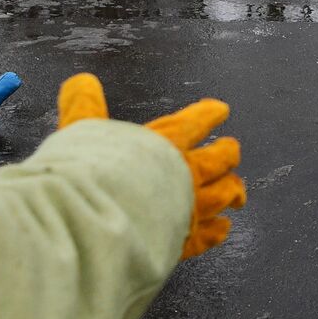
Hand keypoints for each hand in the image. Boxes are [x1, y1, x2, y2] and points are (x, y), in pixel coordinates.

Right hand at [58, 73, 243, 259]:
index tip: (221, 110)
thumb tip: (79, 79)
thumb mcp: (83, 130)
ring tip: (238, 194)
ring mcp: (193, 206)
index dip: (211, 113)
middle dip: (228, 154)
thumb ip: (85, 106)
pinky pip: (212, 233)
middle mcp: (189, 171)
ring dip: (233, 191)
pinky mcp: (187, 239)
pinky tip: (223, 228)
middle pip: (223, 158)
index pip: (198, 120)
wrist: (96, 219)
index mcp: (169, 141)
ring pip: (226, 194)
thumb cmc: (91, 172)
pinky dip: (219, 229)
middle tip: (232, 152)